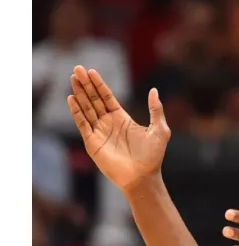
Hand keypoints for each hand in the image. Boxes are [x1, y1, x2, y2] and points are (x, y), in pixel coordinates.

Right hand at [67, 65, 170, 190]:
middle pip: (94, 99)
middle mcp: (109, 123)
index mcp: (122, 118)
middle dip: (86, 84)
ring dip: (79, 94)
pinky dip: (76, 112)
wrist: (143, 176)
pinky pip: (83, 124)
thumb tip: (154, 90)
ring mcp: (99, 132)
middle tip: (77, 68)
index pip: (107, 97)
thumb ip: (156, 110)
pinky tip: (72, 99)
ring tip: (72, 79)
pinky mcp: (93, 142)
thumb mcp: (160, 129)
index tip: (91, 71)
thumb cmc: (153, 156)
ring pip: (86, 109)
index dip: (99, 84)